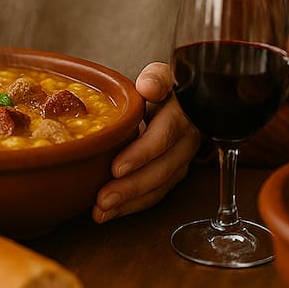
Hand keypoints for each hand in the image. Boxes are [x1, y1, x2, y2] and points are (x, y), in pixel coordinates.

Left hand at [93, 62, 200, 221]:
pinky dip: (132, 205)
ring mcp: (183, 159)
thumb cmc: (160, 87)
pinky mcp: (174, 173)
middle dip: (132, 187)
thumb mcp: (160, 75)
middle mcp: (188, 139)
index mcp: (184, 112)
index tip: (116, 168)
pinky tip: (110, 212)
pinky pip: (156, 194)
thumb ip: (156, 78)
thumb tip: (149, 87)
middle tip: (102, 199)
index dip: (143, 153)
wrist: (178, 101)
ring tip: (100, 212)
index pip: (166, 134)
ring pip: (160, 186)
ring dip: (130, 202)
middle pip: (163, 168)